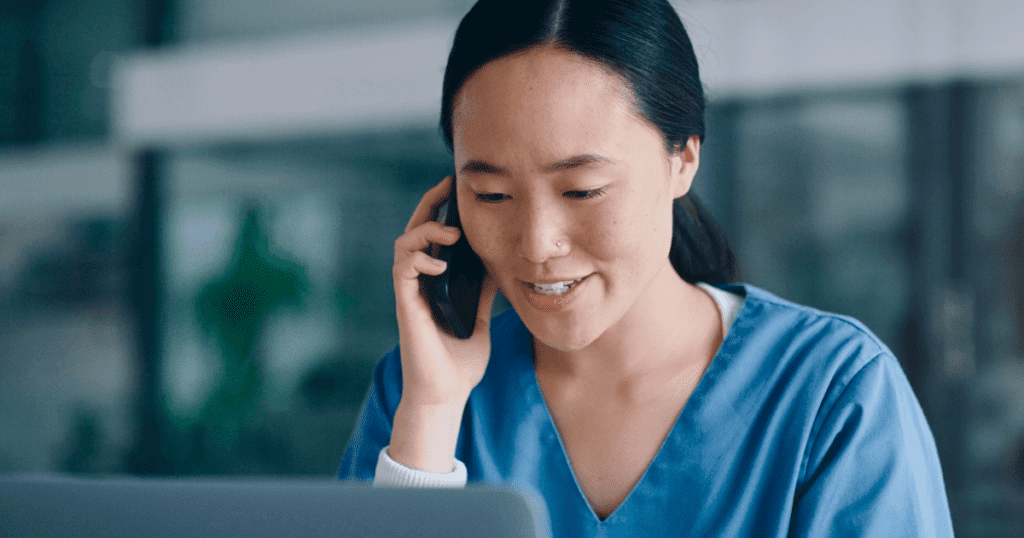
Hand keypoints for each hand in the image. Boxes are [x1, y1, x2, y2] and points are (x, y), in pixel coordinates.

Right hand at [389, 176, 498, 471]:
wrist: (447, 394)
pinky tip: (439, 262)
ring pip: (403, 246)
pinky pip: (403, 271)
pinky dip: (419, 259)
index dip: (440, 210)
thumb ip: (482, 291)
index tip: (456, 189)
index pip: (432, 238)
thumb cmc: (460, 362)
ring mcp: (410, 294)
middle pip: (414, 232)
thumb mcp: (479, 317)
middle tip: (446, 185)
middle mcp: (419, 284)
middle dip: (428, 205)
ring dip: (424, 231)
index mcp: (434, 283)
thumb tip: (498, 265)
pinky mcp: (407, 307)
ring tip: (449, 232)